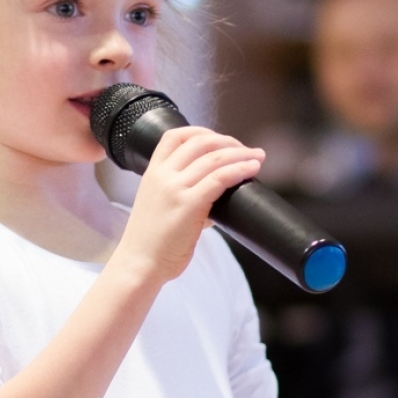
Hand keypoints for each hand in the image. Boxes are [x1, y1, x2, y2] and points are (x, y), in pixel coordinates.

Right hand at [114, 125, 263, 283]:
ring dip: (241, 154)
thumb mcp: (160, 208)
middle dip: (228, 142)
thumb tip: (215, 199)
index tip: (221, 140)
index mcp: (152, 173)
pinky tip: (252, 169)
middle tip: (247, 150)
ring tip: (257, 158)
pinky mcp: (188, 205)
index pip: (175, 136)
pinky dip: (240, 170)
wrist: (139, 265)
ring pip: (214, 158)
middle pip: (200, 142)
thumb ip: (184, 197)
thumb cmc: (151, 243)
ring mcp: (174, 189)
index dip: (202, 132)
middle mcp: (162, 176)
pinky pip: (220, 178)